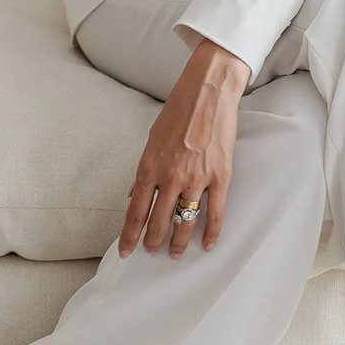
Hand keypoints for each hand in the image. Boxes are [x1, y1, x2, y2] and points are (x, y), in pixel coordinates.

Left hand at [119, 38, 248, 259]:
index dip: (129, 235)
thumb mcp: (152, 140)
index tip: (125, 251)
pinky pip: (215, 213)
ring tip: (174, 253)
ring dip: (178, 242)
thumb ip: (144, 172)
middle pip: (159, 221)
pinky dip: (211, 232)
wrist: (208, 91)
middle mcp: (170, 177)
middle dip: (153, 241)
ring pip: (185, 222)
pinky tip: (207, 244)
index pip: (135, 212)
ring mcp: (196, 179)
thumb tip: (134, 196)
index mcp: (149, 167)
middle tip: (151, 251)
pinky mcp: (220, 177)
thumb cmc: (178, 111)